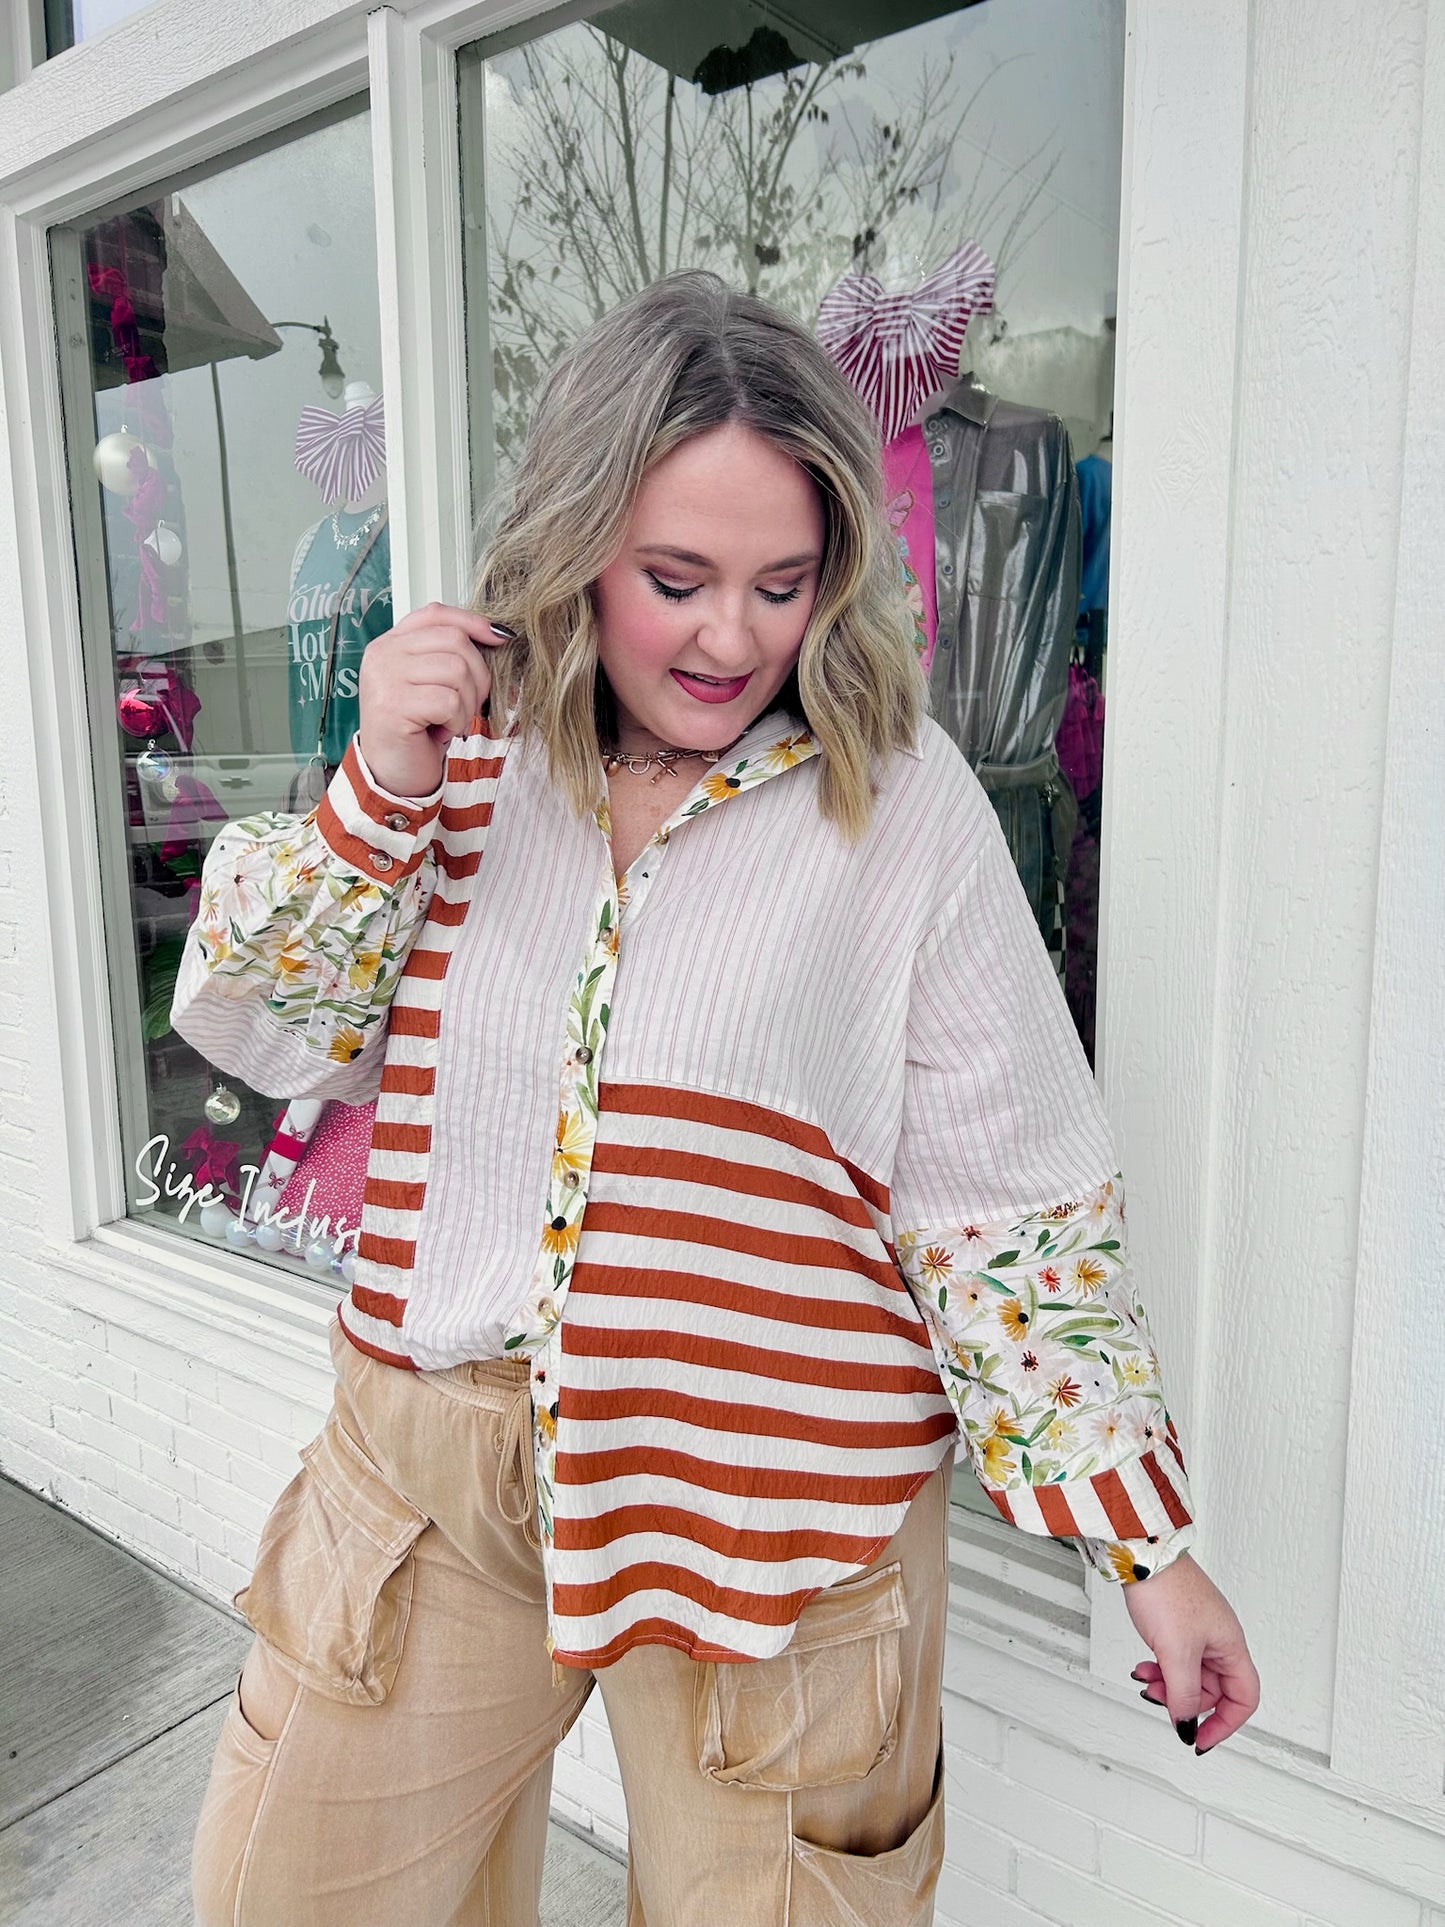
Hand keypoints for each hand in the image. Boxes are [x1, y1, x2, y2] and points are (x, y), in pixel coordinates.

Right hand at [356, 602, 512, 797]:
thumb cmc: (418, 730)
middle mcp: (382, 654)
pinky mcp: (393, 706)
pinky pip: (449, 701)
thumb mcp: (435, 684)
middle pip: (455, 640)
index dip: (473, 622)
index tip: (500, 638)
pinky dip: (456, 720)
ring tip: (451, 720)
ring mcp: (384, 678)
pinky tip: (441, 732)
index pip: (436, 614)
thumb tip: (500, 634)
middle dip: (478, 675)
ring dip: (466, 703)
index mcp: (390, 643)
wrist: (394, 774)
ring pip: (456, 670)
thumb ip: (451, 655)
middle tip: (470, 704)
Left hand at [1124, 1551, 1259, 1753]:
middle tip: (1157, 1699)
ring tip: (1146, 1680)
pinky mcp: (1178, 1625)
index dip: (1225, 1724)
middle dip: (1184, 1701)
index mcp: (1230, 1646)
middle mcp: (1219, 1640)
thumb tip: (1186, 1726)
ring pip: (1190, 1676)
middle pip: (1212, 1690)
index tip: (1200, 1739)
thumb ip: (1183, 1694)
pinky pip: (1175, 1660)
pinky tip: (1143, 1667)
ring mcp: (1198, 1632)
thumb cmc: (1166, 1591)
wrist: (1141, 1554)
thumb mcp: (1175, 1653)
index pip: (1244, 1698)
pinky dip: (1160, 1669)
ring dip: (1168, 1685)